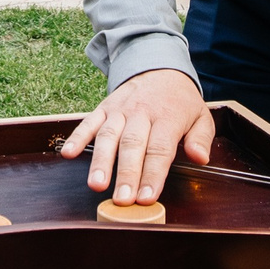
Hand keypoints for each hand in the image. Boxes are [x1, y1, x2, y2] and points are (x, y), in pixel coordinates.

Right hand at [61, 69, 214, 204]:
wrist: (160, 67)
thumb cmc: (180, 101)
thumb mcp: (201, 115)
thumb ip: (201, 138)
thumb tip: (200, 158)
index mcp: (168, 116)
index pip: (160, 149)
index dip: (153, 174)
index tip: (147, 198)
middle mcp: (142, 112)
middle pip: (132, 145)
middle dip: (127, 174)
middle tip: (122, 200)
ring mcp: (120, 109)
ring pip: (108, 136)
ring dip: (101, 161)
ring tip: (97, 184)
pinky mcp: (104, 107)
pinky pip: (89, 122)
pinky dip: (77, 137)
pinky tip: (68, 153)